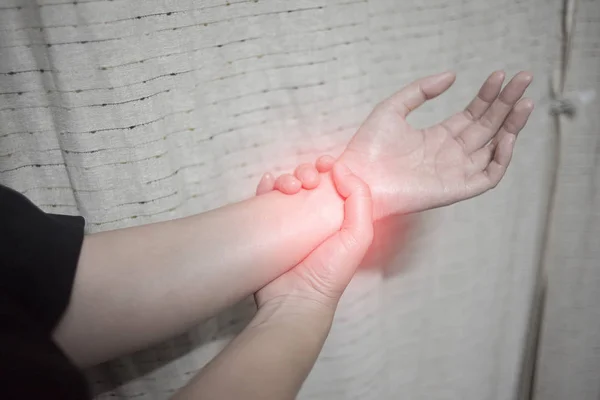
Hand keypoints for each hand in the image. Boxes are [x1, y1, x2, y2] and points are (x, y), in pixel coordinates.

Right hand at [255, 162, 372, 310]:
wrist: (295, 299)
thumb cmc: (330, 273)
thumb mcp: (359, 235)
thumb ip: (359, 198)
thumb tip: (340, 168)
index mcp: (338, 217)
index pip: (334, 182)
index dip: (330, 167)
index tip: (326, 165)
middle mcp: (314, 217)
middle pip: (308, 180)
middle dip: (306, 172)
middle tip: (308, 183)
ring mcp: (289, 222)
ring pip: (286, 186)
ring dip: (286, 178)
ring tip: (290, 189)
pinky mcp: (267, 228)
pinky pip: (263, 200)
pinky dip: (265, 187)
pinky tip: (268, 186)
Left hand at [339, 70, 534, 217]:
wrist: (355, 179)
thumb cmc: (366, 149)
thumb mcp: (392, 109)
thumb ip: (421, 91)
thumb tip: (452, 75)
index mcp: (437, 137)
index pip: (472, 114)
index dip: (488, 95)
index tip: (499, 75)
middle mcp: (450, 154)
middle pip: (488, 127)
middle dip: (507, 103)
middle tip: (524, 79)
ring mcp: (454, 172)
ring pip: (494, 148)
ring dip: (512, 126)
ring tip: (524, 101)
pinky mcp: (455, 189)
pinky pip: (488, 176)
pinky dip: (501, 158)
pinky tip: (506, 135)